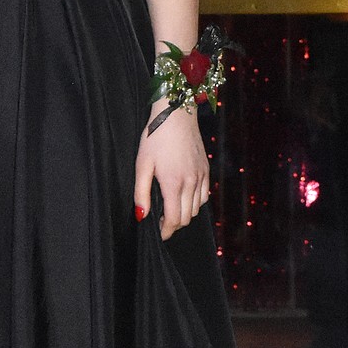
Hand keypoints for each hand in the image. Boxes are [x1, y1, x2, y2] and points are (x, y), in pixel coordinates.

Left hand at [134, 103, 210, 240]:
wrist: (176, 115)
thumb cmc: (155, 137)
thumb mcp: (142, 163)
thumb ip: (141, 192)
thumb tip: (141, 215)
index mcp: (173, 183)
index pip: (174, 219)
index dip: (166, 231)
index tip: (159, 232)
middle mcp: (191, 183)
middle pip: (186, 217)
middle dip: (174, 224)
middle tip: (162, 221)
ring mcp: (201, 177)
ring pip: (196, 209)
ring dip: (184, 214)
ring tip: (171, 208)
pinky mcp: (206, 170)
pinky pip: (204, 196)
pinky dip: (195, 202)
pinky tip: (184, 196)